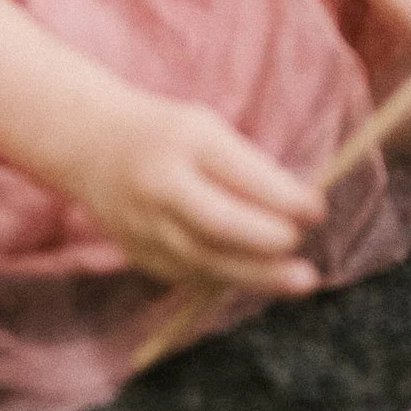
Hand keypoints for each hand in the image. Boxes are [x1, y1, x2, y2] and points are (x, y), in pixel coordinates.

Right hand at [61, 92, 327, 293]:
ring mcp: (144, 224)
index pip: (242, 174)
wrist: (92, 146)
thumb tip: (298, 209)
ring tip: (299, 281)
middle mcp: (161, 185)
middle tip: (302, 246)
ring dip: (256, 274)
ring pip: (205, 260)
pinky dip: (225, 277)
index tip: (318, 209)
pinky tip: (256, 279)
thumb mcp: (207, 129)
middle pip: (220, 224)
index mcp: (186, 141)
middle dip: (268, 241)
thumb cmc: (167, 133)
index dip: (285, 197)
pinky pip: (188, 274)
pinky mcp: (137, 253)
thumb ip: (246, 167)